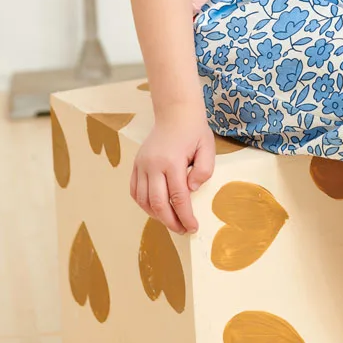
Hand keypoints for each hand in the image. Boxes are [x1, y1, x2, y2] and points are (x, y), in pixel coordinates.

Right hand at [130, 111, 215, 234]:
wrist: (175, 112)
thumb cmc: (194, 131)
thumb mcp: (207, 148)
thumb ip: (203, 171)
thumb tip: (191, 190)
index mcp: (172, 161)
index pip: (178, 197)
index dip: (186, 216)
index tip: (193, 227)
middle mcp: (153, 164)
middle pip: (158, 203)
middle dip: (171, 221)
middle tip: (183, 230)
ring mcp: (141, 164)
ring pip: (143, 200)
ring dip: (156, 215)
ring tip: (171, 221)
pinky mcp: (136, 164)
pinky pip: (135, 191)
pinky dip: (143, 204)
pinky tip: (156, 209)